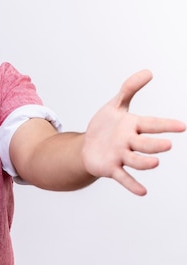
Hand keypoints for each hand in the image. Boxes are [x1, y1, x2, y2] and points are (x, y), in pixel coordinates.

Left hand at [82, 70, 184, 195]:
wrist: (88, 147)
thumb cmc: (105, 126)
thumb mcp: (115, 105)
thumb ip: (129, 89)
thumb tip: (148, 71)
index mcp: (133, 126)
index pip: (152, 124)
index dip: (166, 125)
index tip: (182, 126)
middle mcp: (130, 142)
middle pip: (145, 144)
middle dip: (155, 144)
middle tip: (167, 144)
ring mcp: (122, 156)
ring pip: (136, 161)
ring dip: (145, 162)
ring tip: (155, 162)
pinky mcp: (111, 168)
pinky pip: (123, 177)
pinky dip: (132, 184)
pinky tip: (142, 192)